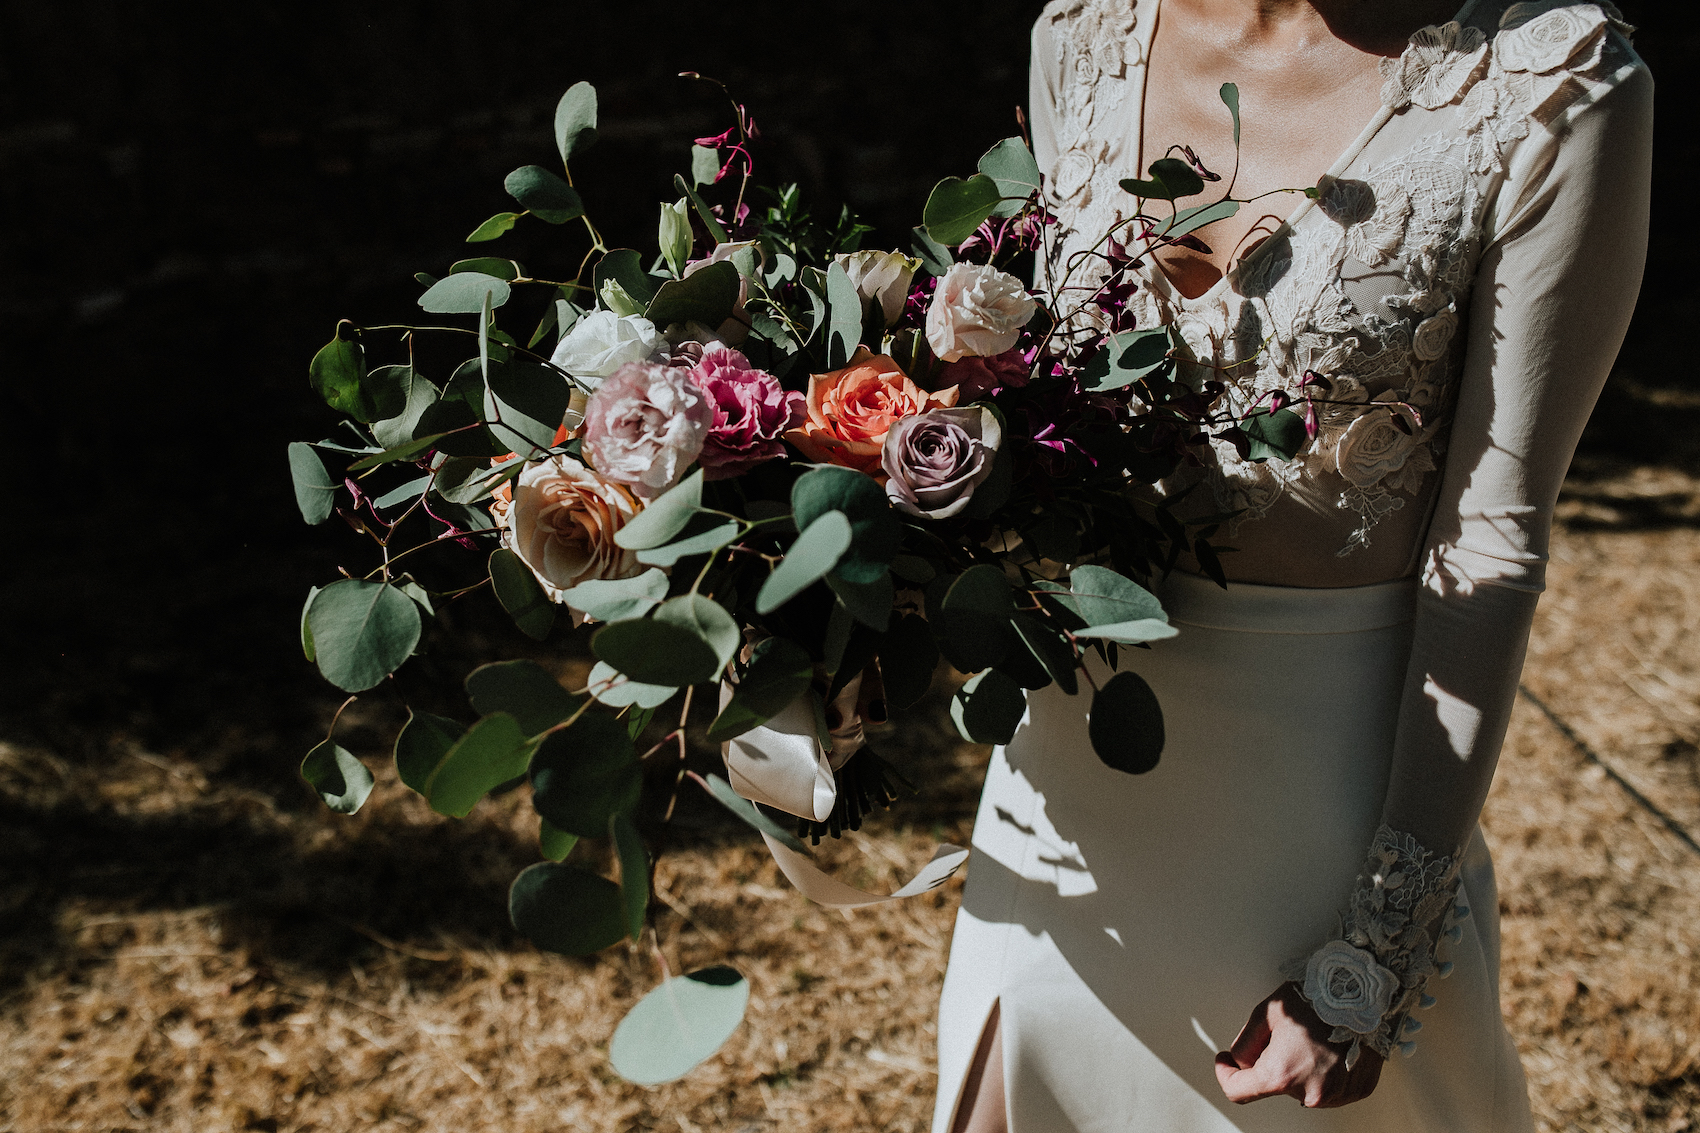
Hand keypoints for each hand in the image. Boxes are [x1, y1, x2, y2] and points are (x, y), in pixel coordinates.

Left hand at [1213, 982, 1383, 1107]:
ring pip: (1303, 1086)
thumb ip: (1245, 1041)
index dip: (1226, 1074)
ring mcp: (1338, 1095)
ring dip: (1299, 1068)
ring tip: (1312, 1036)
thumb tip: (1239, 1060)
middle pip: (1275, 1085)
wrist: (1366, 991)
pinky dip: (1324, 1070)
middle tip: (1284, 1032)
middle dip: (1271, 1062)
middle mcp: (1311, 1094)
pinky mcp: (1357, 1091)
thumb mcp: (1268, 1011)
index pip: (1239, 1092)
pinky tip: (1329, 1045)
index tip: (1225, 1063)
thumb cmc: (1319, 996)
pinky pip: (1330, 1085)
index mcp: (1282, 1075)